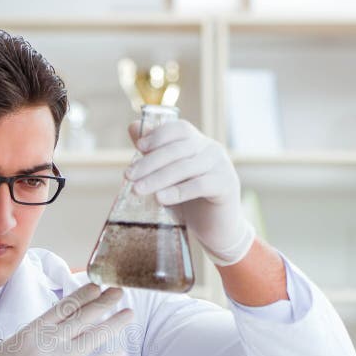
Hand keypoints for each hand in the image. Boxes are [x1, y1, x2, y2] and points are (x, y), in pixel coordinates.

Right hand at [0, 283, 131, 355]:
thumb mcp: (12, 346)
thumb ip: (34, 337)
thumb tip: (52, 331)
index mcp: (33, 329)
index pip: (64, 306)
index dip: (83, 295)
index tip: (97, 286)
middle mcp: (48, 340)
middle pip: (83, 315)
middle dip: (104, 301)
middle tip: (119, 292)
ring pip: (93, 335)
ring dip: (113, 323)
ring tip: (128, 314)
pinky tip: (120, 354)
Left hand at [126, 119, 253, 265]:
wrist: (216, 229)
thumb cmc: (190, 201)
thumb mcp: (169, 177)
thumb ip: (153, 153)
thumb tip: (133, 127)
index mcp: (198, 143)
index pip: (179, 129)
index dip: (158, 136)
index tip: (138, 147)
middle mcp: (211, 150)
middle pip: (178, 149)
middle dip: (150, 162)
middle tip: (129, 176)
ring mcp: (221, 166)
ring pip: (185, 167)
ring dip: (158, 178)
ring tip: (137, 190)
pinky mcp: (226, 185)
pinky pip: (200, 185)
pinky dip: (178, 192)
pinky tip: (161, 199)